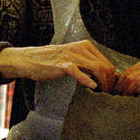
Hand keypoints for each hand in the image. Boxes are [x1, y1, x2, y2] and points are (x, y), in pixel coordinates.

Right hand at [0, 41, 116, 91]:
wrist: (28, 59)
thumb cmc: (50, 61)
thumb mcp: (72, 58)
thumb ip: (86, 63)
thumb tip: (103, 77)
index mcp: (84, 45)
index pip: (106, 61)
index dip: (111, 77)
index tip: (109, 89)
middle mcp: (80, 48)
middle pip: (104, 66)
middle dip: (109, 82)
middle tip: (108, 94)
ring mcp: (70, 55)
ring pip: (96, 68)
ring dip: (102, 83)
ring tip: (102, 94)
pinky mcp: (61, 64)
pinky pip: (78, 72)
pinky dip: (87, 80)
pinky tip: (92, 87)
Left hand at [116, 55, 139, 108]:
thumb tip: (130, 80)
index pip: (131, 69)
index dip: (121, 81)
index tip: (117, 90)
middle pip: (131, 74)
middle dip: (122, 87)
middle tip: (118, 96)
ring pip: (137, 80)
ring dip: (129, 91)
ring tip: (126, 98)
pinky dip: (139, 92)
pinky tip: (137, 97)